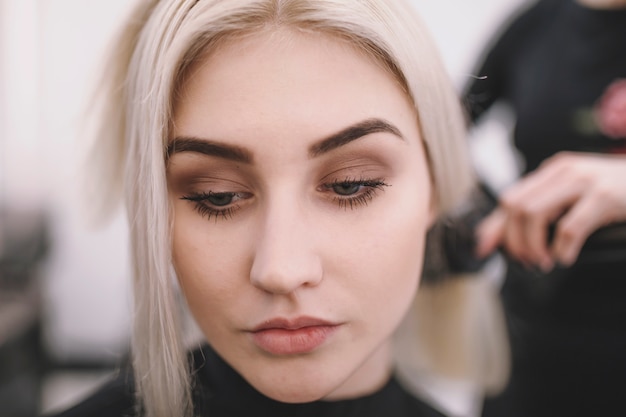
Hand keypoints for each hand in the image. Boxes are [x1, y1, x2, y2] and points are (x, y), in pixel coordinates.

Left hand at [475, 152, 625, 270]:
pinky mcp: (605, 196)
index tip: (484, 250)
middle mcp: (563, 171)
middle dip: (514, 240)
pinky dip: (562, 249)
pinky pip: (570, 227)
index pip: (509, 198)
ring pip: (534, 213)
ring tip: (544, 261)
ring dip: (533, 245)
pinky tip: (566, 258)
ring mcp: (584, 181)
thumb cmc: (616, 194)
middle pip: (515, 206)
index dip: (494, 227)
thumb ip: (542, 212)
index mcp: (552, 171)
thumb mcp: (575, 198)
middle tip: (527, 261)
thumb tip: (497, 237)